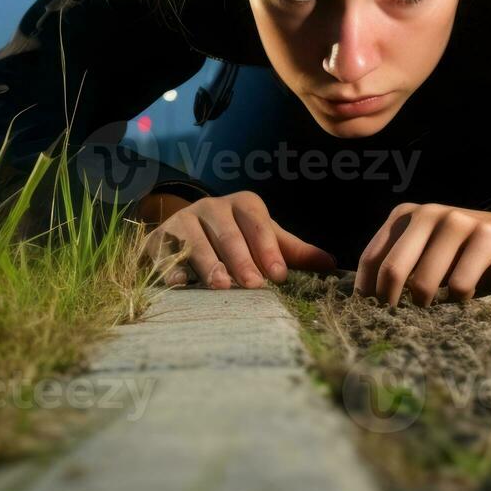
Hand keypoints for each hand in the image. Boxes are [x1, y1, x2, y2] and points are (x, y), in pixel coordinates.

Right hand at [141, 190, 337, 288]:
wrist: (185, 231)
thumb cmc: (235, 237)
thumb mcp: (264, 240)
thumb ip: (293, 252)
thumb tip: (332, 265)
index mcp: (241, 205)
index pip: (257, 223)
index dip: (268, 248)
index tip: (279, 275)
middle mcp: (211, 208)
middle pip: (227, 232)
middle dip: (241, 259)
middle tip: (253, 284)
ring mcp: (181, 222)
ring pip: (195, 241)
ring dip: (208, 263)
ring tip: (221, 285)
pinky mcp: (157, 239)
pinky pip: (163, 252)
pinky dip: (170, 267)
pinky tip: (179, 284)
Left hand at [354, 202, 490, 306]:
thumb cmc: (465, 257)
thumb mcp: (426, 256)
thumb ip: (399, 269)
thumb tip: (363, 307)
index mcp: (405, 216)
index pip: (371, 259)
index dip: (367, 294)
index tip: (372, 318)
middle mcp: (428, 213)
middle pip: (392, 270)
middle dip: (392, 304)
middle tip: (402, 324)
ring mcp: (457, 221)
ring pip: (424, 281)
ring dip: (428, 307)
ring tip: (437, 310)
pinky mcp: (487, 235)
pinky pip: (460, 284)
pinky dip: (460, 300)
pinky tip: (466, 297)